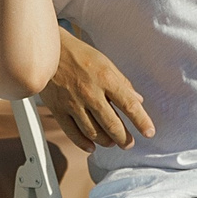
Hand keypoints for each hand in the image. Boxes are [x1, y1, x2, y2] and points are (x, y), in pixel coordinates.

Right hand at [41, 31, 152, 149]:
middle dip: (124, 138)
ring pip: (93, 132)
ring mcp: (73, 103)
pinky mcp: (58, 109)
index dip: (142, 121)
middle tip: (129, 144)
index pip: (129, 105)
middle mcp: (90, 92)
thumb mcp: (105, 63)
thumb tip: (138, 100)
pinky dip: (83, 143)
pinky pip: (72, 133)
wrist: (48, 51)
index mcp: (106, 79)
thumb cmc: (79, 54)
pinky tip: (91, 146)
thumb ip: (122, 83)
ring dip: (105, 141)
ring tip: (112, 143)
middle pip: (112, 124)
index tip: (149, 132)